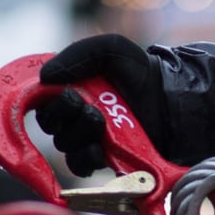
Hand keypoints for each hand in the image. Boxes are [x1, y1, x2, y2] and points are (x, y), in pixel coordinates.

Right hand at [36, 34, 164, 176]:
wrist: (173, 101)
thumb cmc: (142, 72)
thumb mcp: (111, 49)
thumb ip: (77, 53)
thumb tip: (44, 77)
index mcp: (70, 88)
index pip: (41, 100)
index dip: (46, 100)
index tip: (64, 93)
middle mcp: (74, 115)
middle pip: (49, 124)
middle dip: (64, 115)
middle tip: (87, 106)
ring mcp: (88, 138)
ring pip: (63, 144)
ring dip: (78, 134)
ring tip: (101, 123)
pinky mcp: (102, 160)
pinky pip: (79, 166)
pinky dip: (85, 158)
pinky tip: (100, 148)